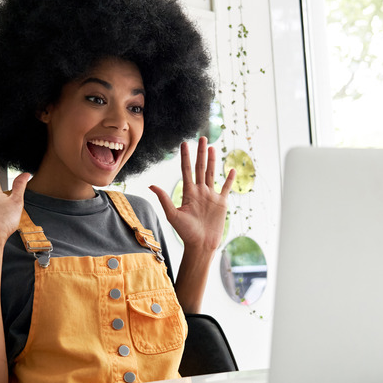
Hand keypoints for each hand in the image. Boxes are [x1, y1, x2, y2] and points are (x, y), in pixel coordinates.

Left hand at [150, 137, 235, 253]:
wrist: (201, 245)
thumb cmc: (186, 233)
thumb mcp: (173, 215)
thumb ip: (164, 199)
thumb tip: (151, 185)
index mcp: (189, 192)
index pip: (186, 170)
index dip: (186, 156)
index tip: (184, 143)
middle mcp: (200, 191)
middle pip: (200, 167)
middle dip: (201, 153)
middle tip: (203, 138)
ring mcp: (211, 196)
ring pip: (212, 173)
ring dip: (213, 160)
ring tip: (212, 147)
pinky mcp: (221, 203)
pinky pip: (226, 188)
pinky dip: (229, 179)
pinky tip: (231, 169)